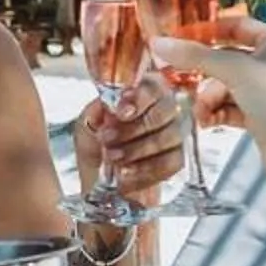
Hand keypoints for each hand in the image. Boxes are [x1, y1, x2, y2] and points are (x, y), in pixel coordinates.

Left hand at [74, 70, 184, 204]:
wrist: (97, 178)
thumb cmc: (95, 144)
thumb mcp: (88, 123)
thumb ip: (99, 110)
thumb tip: (112, 105)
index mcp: (143, 92)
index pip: (152, 86)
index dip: (138, 99)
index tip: (121, 113)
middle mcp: (164, 108)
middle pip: (164, 111)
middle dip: (132, 128)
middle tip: (107, 138)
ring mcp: (174, 133)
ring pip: (167, 137)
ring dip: (136, 149)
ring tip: (112, 158)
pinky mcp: (176, 159)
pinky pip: (170, 162)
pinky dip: (145, 169)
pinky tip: (126, 172)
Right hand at [151, 14, 265, 187]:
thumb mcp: (235, 71)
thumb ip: (196, 56)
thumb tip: (158, 43)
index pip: (236, 26)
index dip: (207, 31)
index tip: (178, 39)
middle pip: (226, 59)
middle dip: (204, 73)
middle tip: (177, 77)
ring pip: (225, 86)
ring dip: (208, 98)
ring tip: (201, 113)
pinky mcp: (259, 115)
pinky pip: (229, 107)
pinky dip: (217, 112)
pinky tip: (207, 122)